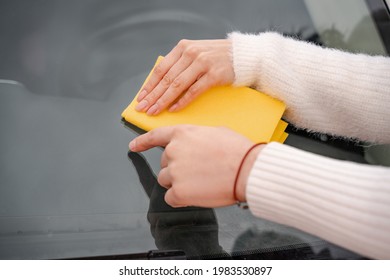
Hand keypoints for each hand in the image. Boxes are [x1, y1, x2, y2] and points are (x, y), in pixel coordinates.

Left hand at [129, 125, 262, 207]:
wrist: (246, 169)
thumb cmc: (237, 151)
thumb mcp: (215, 133)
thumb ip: (196, 139)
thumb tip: (195, 147)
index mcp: (182, 134)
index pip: (155, 136)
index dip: (142, 142)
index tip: (133, 146)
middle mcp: (173, 151)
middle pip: (164, 164)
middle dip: (177, 168)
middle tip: (197, 171)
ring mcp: (174, 172)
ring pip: (165, 180)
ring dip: (178, 183)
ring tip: (199, 182)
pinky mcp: (178, 192)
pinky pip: (170, 198)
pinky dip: (181, 198)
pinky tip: (196, 194)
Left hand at [135, 39, 233, 114]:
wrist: (243, 56)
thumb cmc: (217, 57)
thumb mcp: (195, 53)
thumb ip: (179, 64)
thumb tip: (161, 85)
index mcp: (183, 48)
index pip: (161, 69)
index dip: (149, 85)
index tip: (141, 98)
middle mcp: (191, 53)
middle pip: (166, 79)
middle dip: (153, 96)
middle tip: (143, 108)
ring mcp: (202, 63)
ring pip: (177, 85)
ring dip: (163, 100)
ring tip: (154, 111)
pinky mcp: (214, 75)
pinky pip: (194, 91)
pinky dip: (182, 101)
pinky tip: (174, 109)